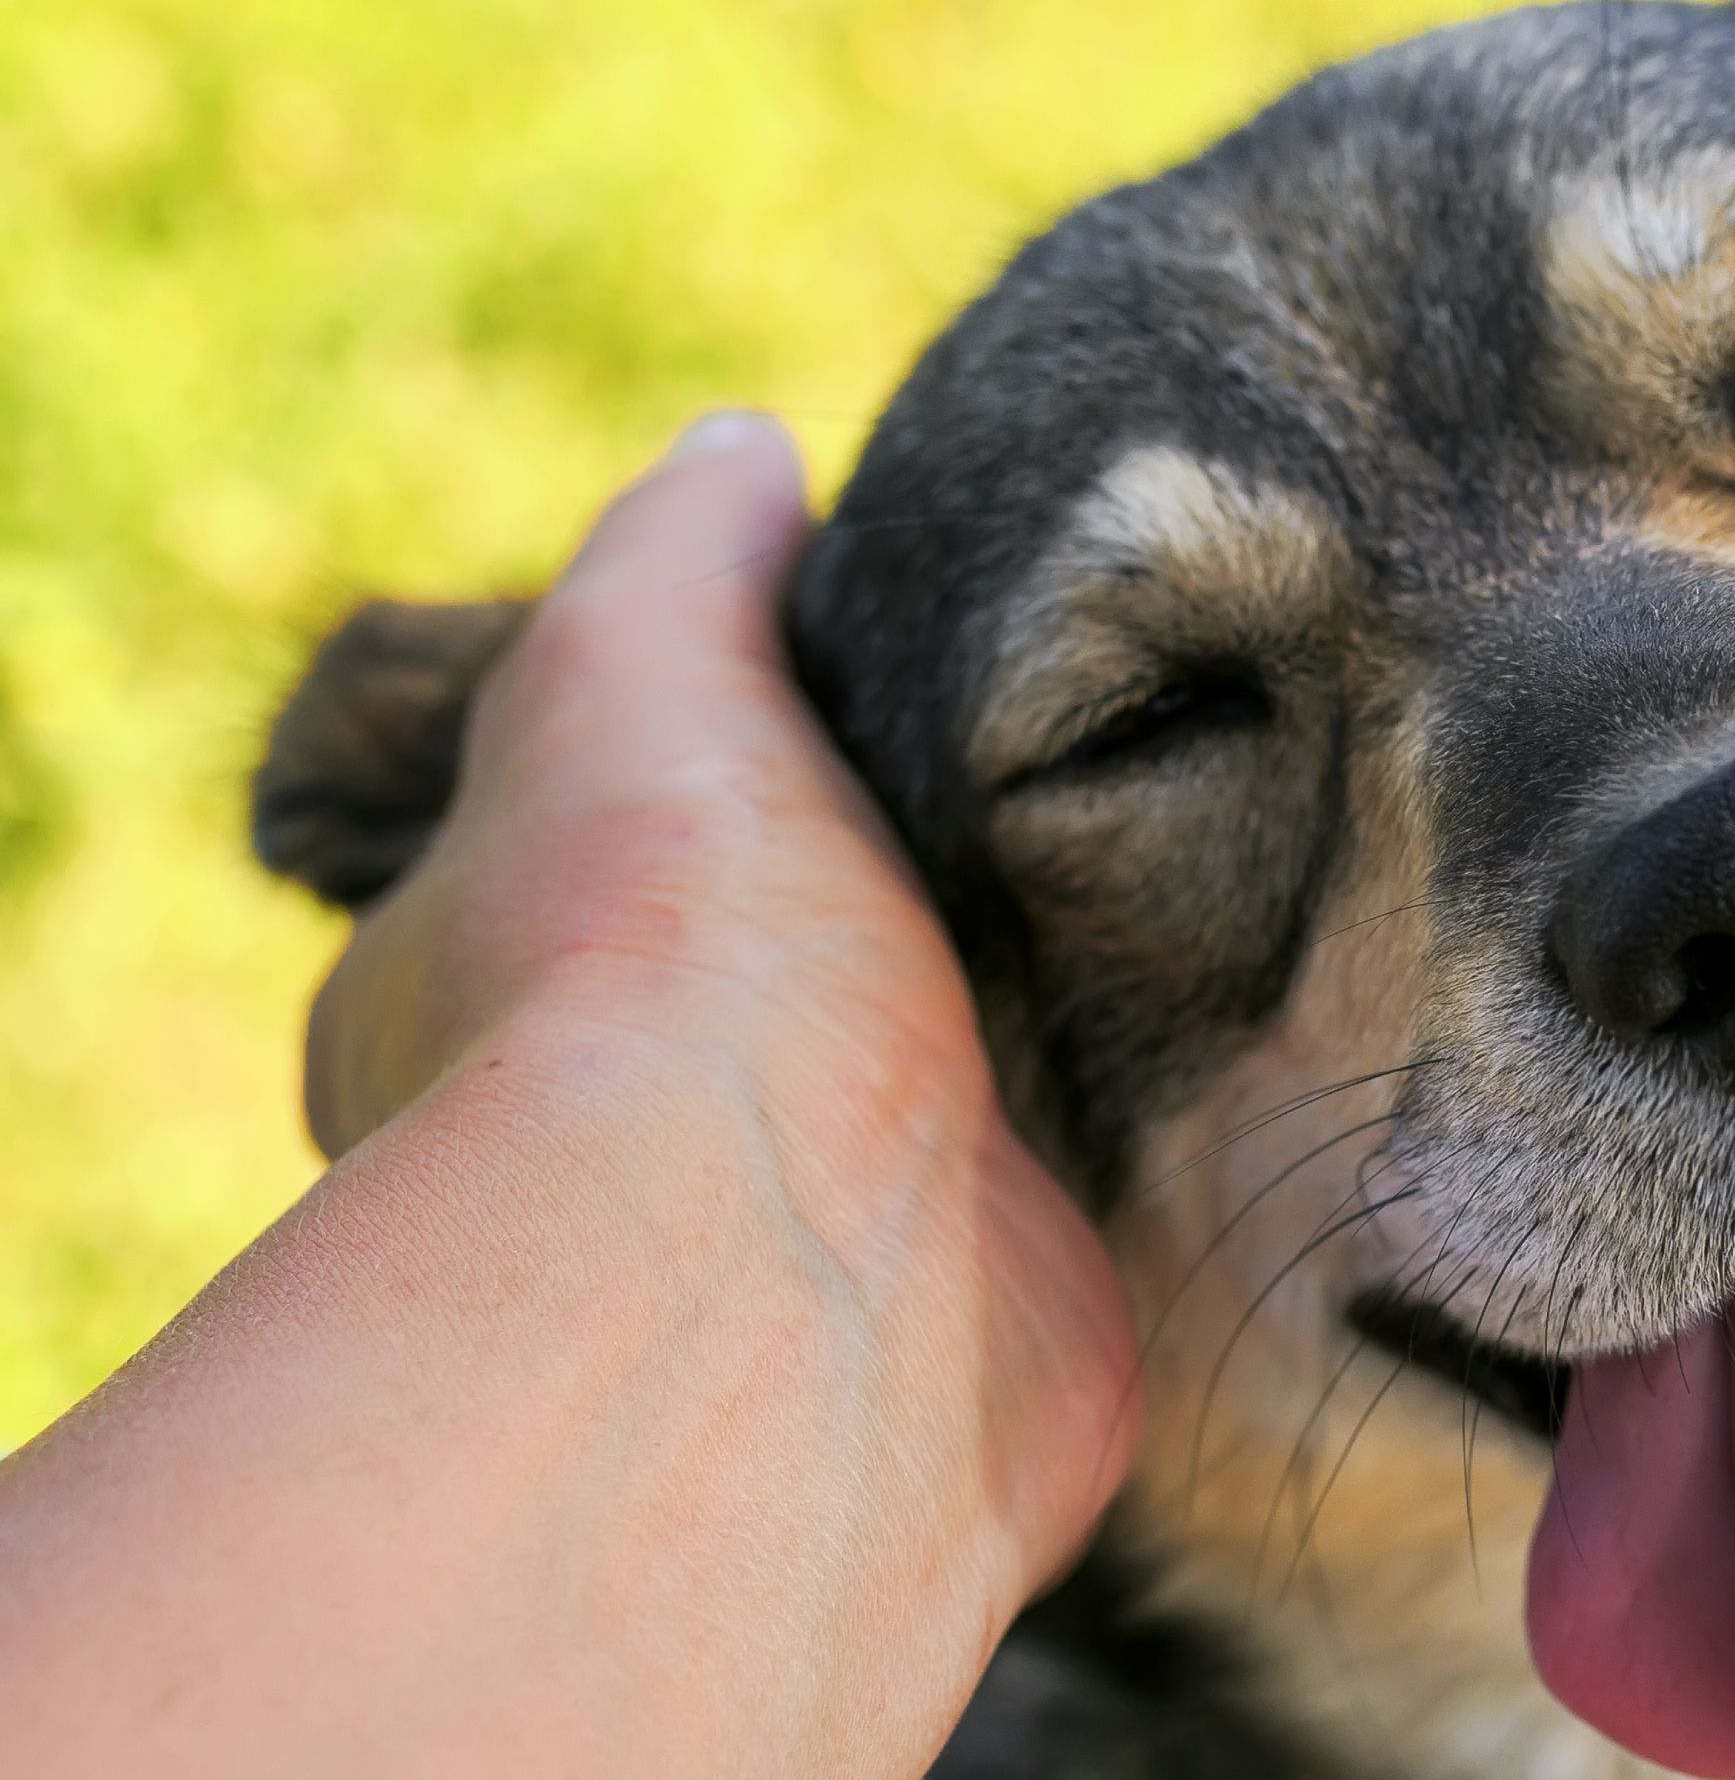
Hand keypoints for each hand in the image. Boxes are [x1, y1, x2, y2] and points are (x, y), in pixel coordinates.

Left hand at [304, 410, 1139, 1594]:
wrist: (806, 1281)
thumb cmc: (667, 967)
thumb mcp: (636, 665)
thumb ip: (686, 552)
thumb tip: (746, 450)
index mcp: (465, 994)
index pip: (564, 861)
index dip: (686, 779)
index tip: (832, 703)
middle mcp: (613, 1153)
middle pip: (762, 986)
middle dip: (883, 906)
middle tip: (1049, 783)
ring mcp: (808, 1258)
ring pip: (927, 1100)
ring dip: (1029, 1024)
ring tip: (1178, 875)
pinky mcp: (990, 1328)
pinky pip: (1068, 1209)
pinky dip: (1134, 1141)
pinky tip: (1225, 1037)